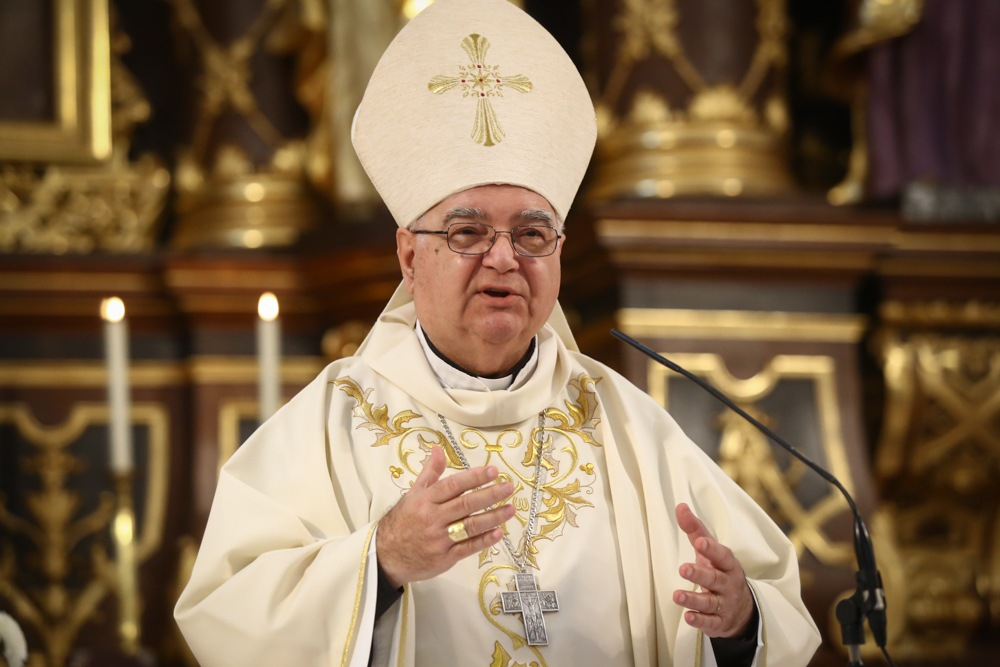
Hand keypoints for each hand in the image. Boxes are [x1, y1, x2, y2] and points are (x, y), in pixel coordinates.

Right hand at [376, 446, 514, 587]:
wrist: (386, 555)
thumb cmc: (403, 521)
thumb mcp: (413, 494)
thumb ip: (430, 473)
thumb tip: (438, 449)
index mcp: (426, 500)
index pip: (453, 485)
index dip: (474, 478)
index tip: (493, 471)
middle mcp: (433, 518)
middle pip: (465, 504)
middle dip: (489, 495)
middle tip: (508, 487)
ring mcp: (439, 539)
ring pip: (470, 526)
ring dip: (493, 517)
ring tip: (510, 509)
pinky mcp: (444, 557)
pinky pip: (467, 547)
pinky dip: (484, 540)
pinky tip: (498, 533)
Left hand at [672, 502, 754, 637]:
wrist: (741, 609)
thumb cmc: (720, 571)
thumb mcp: (710, 551)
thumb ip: (695, 530)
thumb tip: (680, 506)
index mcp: (727, 564)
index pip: (721, 555)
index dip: (711, 549)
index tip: (699, 542)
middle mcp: (728, 584)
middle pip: (715, 579)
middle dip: (700, 574)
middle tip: (683, 568)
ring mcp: (725, 604)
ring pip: (710, 602)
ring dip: (693, 599)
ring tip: (676, 595)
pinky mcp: (719, 622)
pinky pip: (710, 623)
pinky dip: (700, 621)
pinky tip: (687, 617)